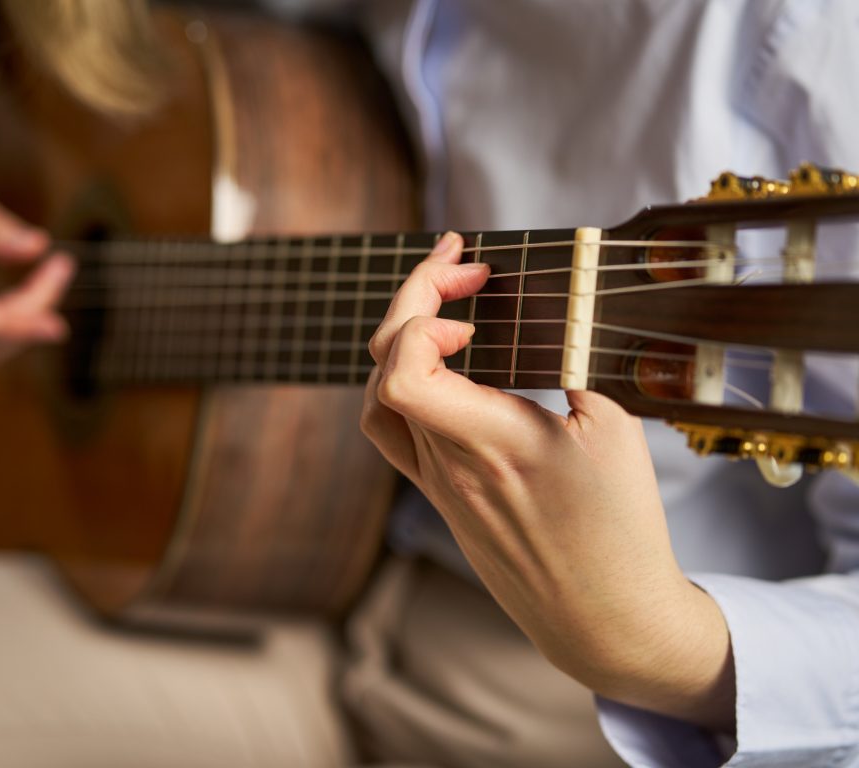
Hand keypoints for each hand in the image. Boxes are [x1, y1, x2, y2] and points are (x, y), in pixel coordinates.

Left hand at [362, 232, 734, 731]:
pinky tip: (444, 370)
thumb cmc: (617, 532)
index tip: (475, 296)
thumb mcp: (615, 431)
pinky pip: (396, 432)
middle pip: (382, 368)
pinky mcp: (442, 498)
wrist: (601, 619)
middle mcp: (447, 463)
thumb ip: (576, 360)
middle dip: (412, 298)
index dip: (420, 314)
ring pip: (378, 401)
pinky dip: (405, 384)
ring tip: (445, 310)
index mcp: (488, 441)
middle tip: (462, 264)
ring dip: (399, 343)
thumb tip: (556, 305)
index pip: (401, 370)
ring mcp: (437, 484)